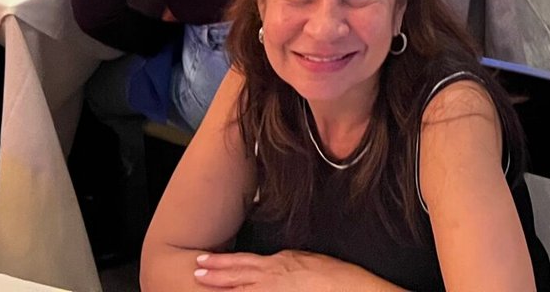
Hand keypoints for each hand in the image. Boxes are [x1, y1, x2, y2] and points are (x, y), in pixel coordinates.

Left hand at [194, 249, 360, 288]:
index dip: (227, 263)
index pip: (247, 262)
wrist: (352, 289)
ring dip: (220, 284)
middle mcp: (273, 273)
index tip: (211, 261)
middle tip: (197, 267)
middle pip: (238, 272)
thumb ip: (291, 263)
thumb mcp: (310, 260)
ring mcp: (274, 289)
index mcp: (281, 261)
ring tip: (200, 279)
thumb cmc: (338, 277)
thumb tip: (278, 263)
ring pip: (240, 287)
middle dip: (216, 270)